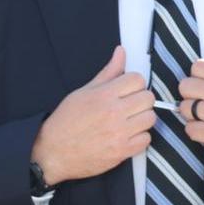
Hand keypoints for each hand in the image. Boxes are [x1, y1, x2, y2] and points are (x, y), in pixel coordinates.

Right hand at [31, 45, 156, 184]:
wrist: (52, 152)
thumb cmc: (66, 121)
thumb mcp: (84, 92)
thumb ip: (108, 72)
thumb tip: (121, 52)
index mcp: (104, 95)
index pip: (138, 79)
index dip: (134, 84)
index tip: (127, 91)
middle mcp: (114, 113)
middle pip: (148, 98)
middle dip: (140, 100)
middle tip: (128, 106)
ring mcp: (119, 133)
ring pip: (151, 118)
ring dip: (142, 119)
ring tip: (128, 121)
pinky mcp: (122, 151)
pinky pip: (146, 139)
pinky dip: (139, 138)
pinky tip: (126, 136)